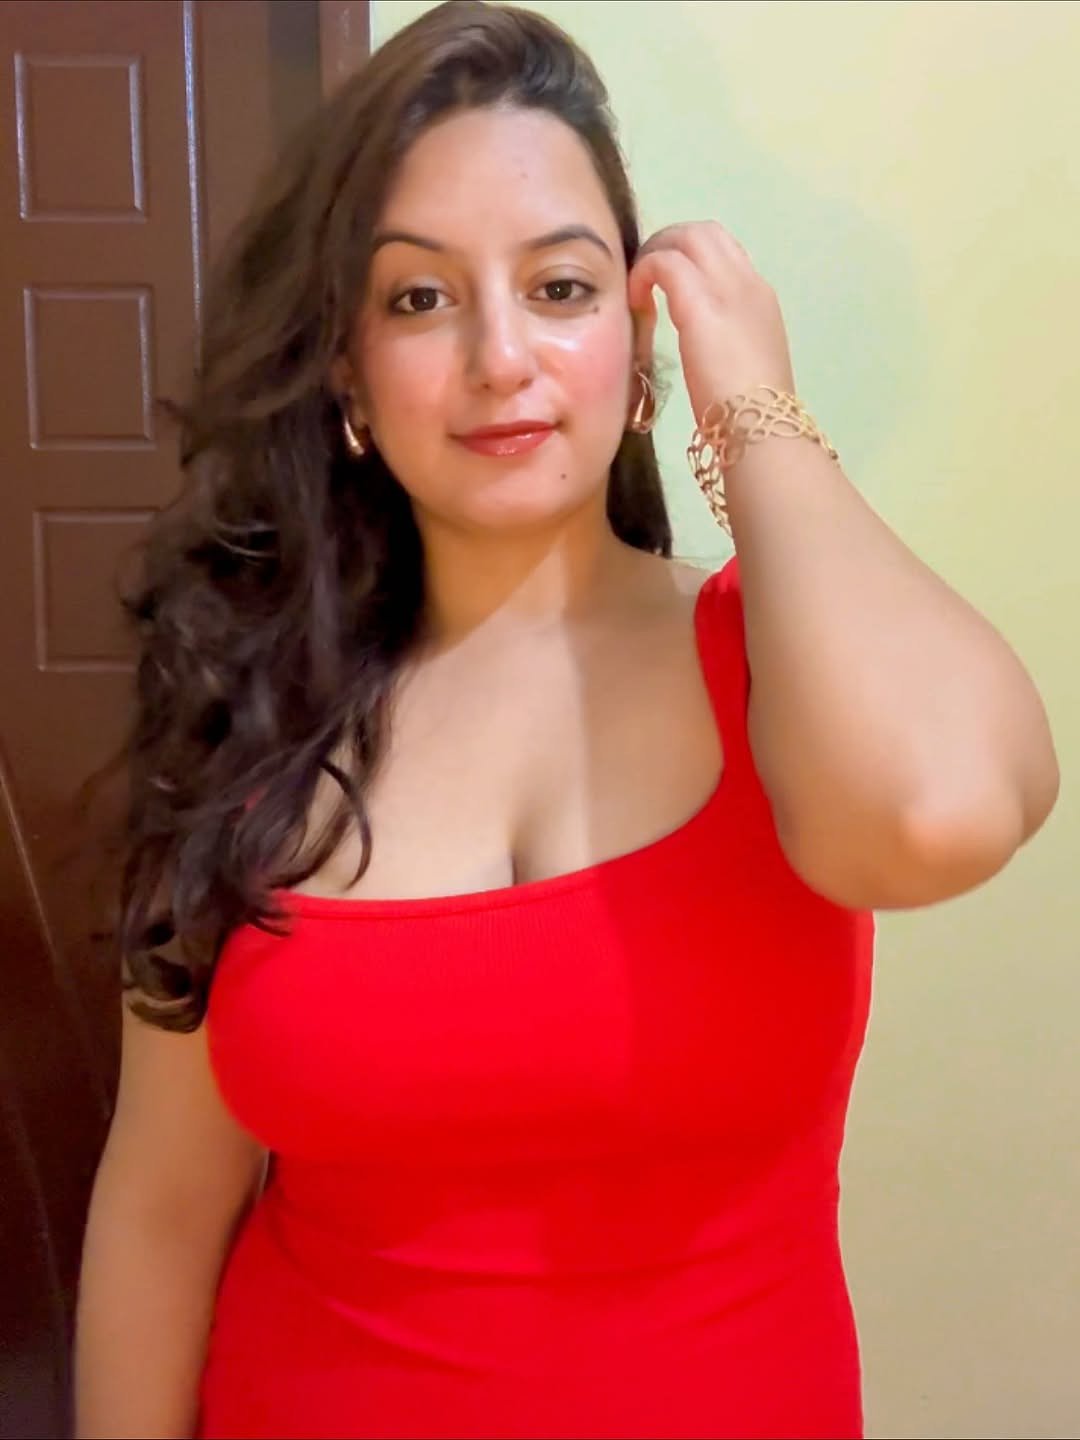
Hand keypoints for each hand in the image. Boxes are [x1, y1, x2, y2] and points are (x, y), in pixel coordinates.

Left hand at [627, 221, 796, 424]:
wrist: (762, 427)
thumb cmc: (754, 413)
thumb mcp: (746, 365)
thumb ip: (728, 345)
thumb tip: (706, 349)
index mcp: (760, 299)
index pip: (724, 252)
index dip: (691, 257)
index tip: (668, 283)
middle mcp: (747, 283)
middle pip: (704, 232)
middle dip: (669, 243)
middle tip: (647, 274)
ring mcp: (726, 289)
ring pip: (686, 236)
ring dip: (656, 252)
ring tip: (639, 284)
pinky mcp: (699, 304)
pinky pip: (664, 262)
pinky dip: (644, 272)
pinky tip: (635, 300)